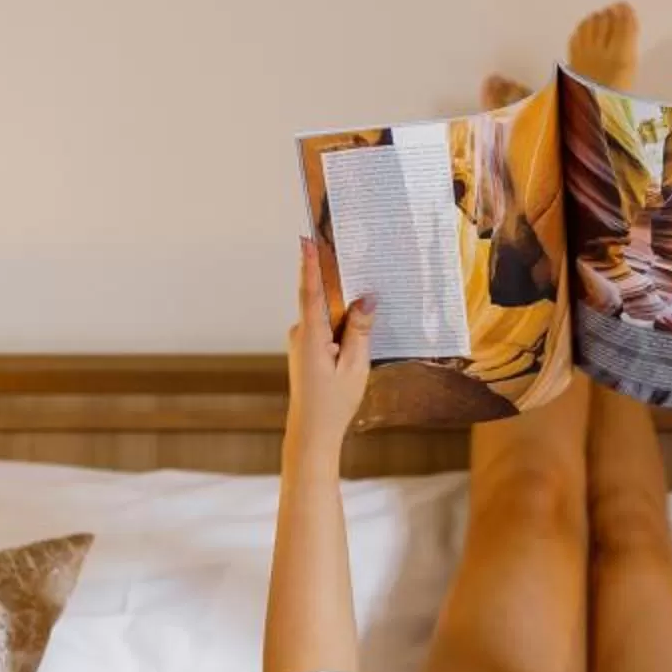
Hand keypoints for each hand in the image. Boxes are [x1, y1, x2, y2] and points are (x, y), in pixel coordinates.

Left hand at [288, 238, 375, 452]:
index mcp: (310, 336)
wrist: (312, 433)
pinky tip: (359, 335)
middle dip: (343, 287)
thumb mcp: (355, 366)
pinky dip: (342, 326)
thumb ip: (360, 330)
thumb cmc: (334, 403)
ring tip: (371, 309)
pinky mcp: (307, 350)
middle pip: (325, 300)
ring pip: (329, 316)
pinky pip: (327, 328)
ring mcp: (302, 342)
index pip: (310, 291)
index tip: (307, 239)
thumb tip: (366, 298)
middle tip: (361, 265)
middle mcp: (301, 334)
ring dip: (347, 313)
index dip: (309, 264)